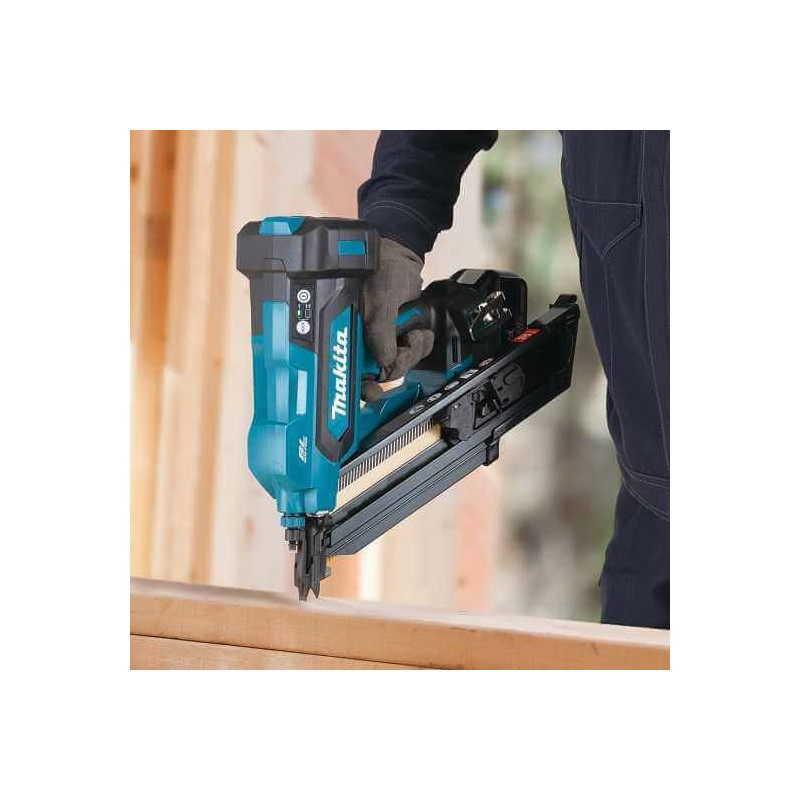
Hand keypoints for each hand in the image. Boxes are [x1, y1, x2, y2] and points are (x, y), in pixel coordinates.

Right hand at [362, 237, 434, 400]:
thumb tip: (383, 363)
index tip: (374, 389)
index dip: (362, 387)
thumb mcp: (380, 303)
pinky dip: (420, 346)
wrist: (401, 257)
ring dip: (412, 352)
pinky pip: (412, 355)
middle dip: (398, 364)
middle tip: (404, 345)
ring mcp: (382, 342)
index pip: (351, 373)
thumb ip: (379, 335)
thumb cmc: (381, 271)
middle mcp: (362, 342)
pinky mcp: (399, 339)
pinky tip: (418, 331)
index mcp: (347, 335)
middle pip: (379, 375)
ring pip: (399, 366)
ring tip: (413, 332)